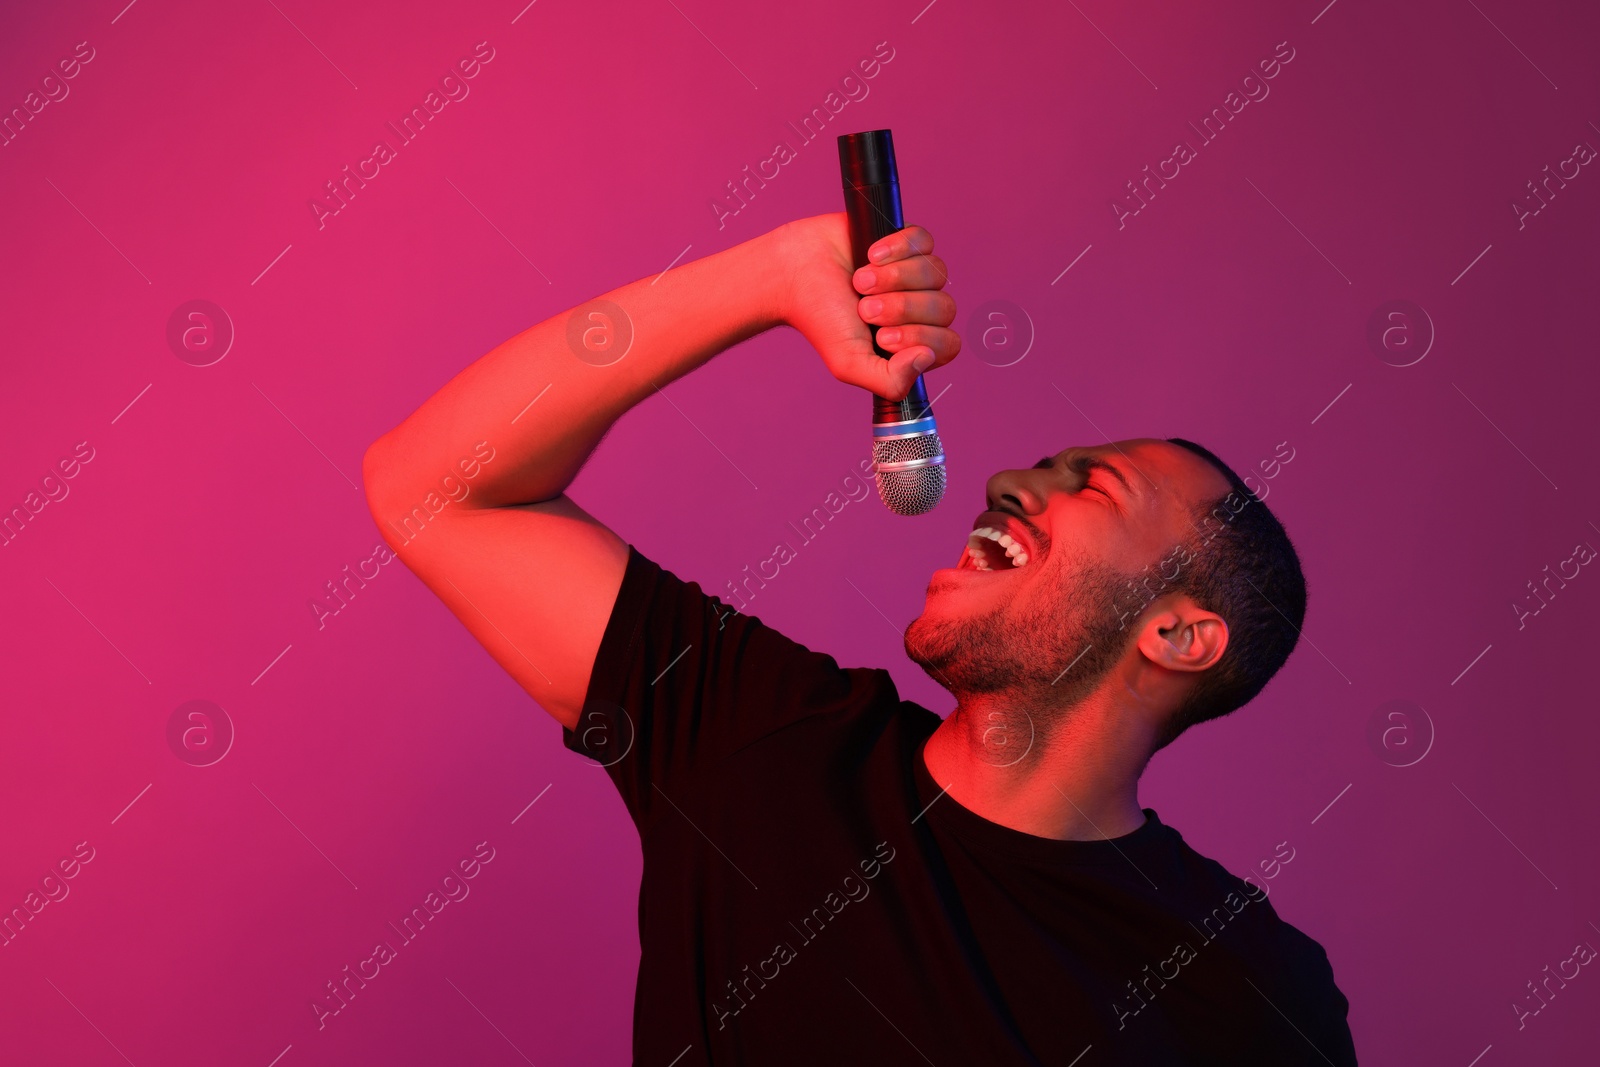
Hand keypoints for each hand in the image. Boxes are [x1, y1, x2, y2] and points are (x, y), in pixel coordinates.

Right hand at [773, 213, 958, 400]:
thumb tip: (926, 359)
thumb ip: (890, 381)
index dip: (920, 338)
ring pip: (936, 273)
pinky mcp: (906, 242)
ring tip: (860, 280)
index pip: (947, 345)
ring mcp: (915, 273)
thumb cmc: (821, 320)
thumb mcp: (850, 364)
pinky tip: (870, 254)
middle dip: (901, 308)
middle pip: (944, 308)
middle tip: (864, 308)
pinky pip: (924, 240)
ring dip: (895, 277)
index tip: (882, 336)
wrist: (794, 274)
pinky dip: (898, 247)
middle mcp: (920, 309)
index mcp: (913, 343)